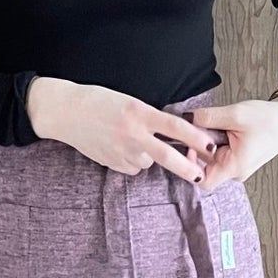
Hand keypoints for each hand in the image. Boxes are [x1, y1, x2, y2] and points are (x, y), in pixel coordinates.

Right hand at [28, 79, 223, 185]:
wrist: (66, 112)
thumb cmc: (98, 101)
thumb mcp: (128, 101)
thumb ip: (148, 117)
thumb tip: (168, 133)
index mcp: (139, 112)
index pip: (175, 127)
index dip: (195, 138)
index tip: (210, 146)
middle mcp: (133, 133)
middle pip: (167, 156)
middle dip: (187, 168)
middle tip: (200, 176)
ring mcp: (121, 151)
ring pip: (148, 161)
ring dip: (148, 154)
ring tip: (128, 138)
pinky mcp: (112, 163)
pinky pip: (132, 166)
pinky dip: (132, 159)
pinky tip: (118, 146)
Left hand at [184, 94, 277, 190]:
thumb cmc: (269, 119)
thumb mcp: (236, 114)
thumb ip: (208, 117)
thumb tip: (185, 118)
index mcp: (236, 167)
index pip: (202, 180)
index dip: (190, 165)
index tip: (189, 143)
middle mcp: (235, 171)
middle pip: (204, 165)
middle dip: (200, 144)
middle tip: (207, 124)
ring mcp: (237, 165)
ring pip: (212, 156)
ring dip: (210, 139)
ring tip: (221, 123)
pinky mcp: (238, 157)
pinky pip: (220, 151)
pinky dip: (217, 138)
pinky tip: (225, 125)